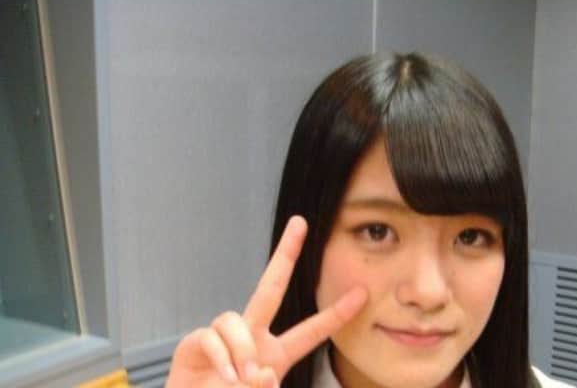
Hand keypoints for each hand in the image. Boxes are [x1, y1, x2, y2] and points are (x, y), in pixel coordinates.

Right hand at [165, 216, 367, 386]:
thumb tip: (264, 372)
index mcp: (276, 355)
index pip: (312, 332)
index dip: (336, 314)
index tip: (361, 293)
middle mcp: (252, 339)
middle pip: (270, 287)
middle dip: (285, 254)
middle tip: (300, 223)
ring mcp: (223, 339)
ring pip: (235, 319)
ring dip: (242, 349)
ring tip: (243, 378)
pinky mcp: (195, 343)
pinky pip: (212, 336)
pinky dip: (222, 357)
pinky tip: (226, 377)